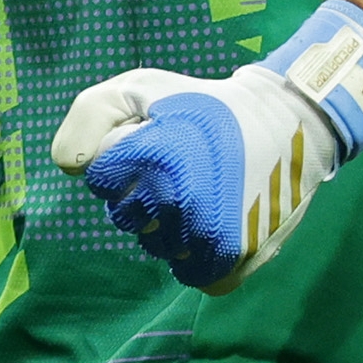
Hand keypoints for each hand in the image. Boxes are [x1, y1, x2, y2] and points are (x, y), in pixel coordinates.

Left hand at [51, 65, 337, 293]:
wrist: (289, 125)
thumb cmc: (205, 103)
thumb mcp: (140, 87)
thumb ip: (89, 116)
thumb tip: (73, 168)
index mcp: (157, 157)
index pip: (101, 180)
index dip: (121, 160)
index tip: (152, 144)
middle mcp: (182, 202)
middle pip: (125, 217)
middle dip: (140, 194)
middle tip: (179, 168)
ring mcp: (209, 237)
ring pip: (156, 247)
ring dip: (167, 226)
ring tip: (200, 192)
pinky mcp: (234, 261)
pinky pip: (191, 274)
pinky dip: (196, 256)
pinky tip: (211, 225)